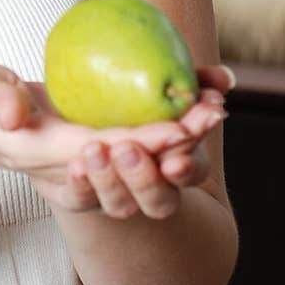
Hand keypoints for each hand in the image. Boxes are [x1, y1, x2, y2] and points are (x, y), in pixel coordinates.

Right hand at [0, 61, 231, 217]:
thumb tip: (15, 112)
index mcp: (42, 151)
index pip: (97, 151)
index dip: (139, 143)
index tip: (176, 127)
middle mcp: (72, 163)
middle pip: (131, 162)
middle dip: (176, 142)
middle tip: (212, 112)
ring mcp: (87, 159)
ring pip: (142, 160)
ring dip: (183, 138)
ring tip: (214, 106)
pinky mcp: (95, 146)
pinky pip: (139, 144)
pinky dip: (171, 127)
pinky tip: (196, 96)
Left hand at [62, 64, 232, 218]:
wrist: (60, 116)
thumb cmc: (114, 96)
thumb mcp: (147, 79)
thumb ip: (189, 78)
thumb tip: (225, 77)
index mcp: (171, 161)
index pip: (193, 167)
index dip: (193, 157)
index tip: (184, 137)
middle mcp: (145, 186)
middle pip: (161, 201)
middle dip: (148, 178)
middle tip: (128, 148)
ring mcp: (110, 195)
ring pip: (121, 206)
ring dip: (110, 180)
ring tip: (94, 150)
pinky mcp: (77, 196)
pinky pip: (79, 200)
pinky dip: (81, 185)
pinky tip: (76, 167)